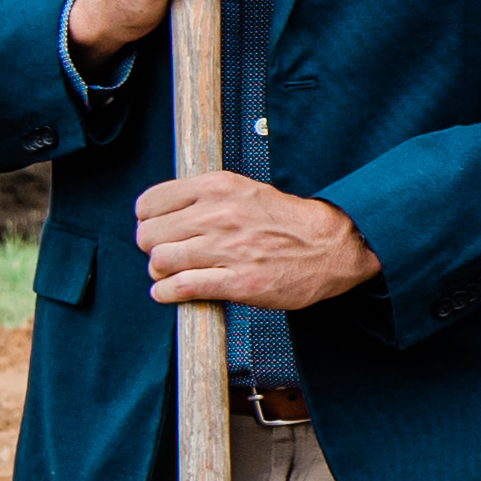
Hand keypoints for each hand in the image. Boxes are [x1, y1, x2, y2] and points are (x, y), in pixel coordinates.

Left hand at [133, 171, 381, 314]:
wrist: (332, 246)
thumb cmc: (286, 220)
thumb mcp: (244, 190)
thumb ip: (205, 197)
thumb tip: (163, 213)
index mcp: (218, 187)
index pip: (150, 203)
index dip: (148, 220)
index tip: (157, 229)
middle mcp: (218, 215)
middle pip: (149, 235)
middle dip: (152, 248)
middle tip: (166, 253)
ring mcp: (228, 250)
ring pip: (160, 261)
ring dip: (160, 272)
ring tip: (172, 273)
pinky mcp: (238, 283)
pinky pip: (181, 288)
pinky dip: (167, 293)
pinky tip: (171, 292)